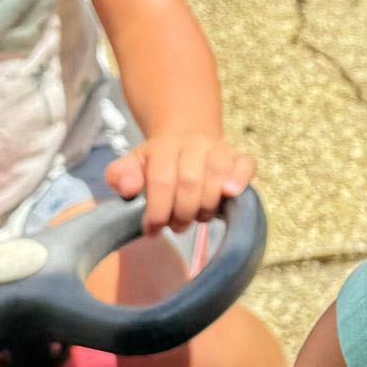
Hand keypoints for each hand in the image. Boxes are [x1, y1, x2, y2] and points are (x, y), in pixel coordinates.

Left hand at [105, 132, 253, 234]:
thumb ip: (120, 176)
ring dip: (206, 206)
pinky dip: (240, 179)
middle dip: (182, 213)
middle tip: (176, 227)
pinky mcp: (238, 157)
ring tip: (197, 219)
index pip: (161, 180)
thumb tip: (129, 188)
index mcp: (163, 147)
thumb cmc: (157, 162)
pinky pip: (245, 165)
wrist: (186, 136)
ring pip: (216, 176)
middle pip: (190, 182)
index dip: (157, 211)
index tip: (152, 230)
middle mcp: (193, 144)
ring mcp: (218, 149)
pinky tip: (230, 193)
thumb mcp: (132, 165)